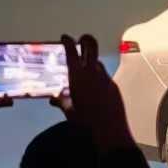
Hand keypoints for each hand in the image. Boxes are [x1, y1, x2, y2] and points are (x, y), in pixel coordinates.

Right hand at [61, 33, 135, 151]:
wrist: (110, 130)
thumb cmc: (85, 122)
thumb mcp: (69, 112)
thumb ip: (61, 101)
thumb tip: (54, 98)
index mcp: (77, 76)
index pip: (72, 52)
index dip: (67, 41)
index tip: (65, 37)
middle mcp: (92, 72)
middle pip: (90, 45)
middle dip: (85, 39)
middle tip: (81, 39)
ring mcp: (105, 77)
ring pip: (97, 62)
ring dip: (91, 61)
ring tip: (85, 70)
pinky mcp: (113, 85)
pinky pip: (103, 75)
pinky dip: (97, 76)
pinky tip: (94, 88)